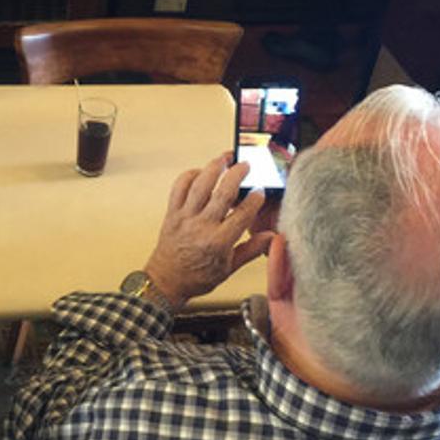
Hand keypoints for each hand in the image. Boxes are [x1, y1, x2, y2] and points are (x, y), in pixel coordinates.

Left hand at [144, 153, 275, 307]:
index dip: (254, 200)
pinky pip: (179, 188)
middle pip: (223, 192)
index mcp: (218, 242)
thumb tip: (272, 237)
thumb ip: (251, 250)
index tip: (260, 192)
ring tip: (224, 158)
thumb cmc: (197, 277)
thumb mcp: (229, 268)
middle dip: (237, 174)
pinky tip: (200, 172)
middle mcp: (201, 227)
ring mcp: (185, 218)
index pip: (242, 214)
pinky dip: (189, 176)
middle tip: (245, 165)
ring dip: (213, 167)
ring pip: (200, 185)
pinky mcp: (172, 213)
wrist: (166, 281)